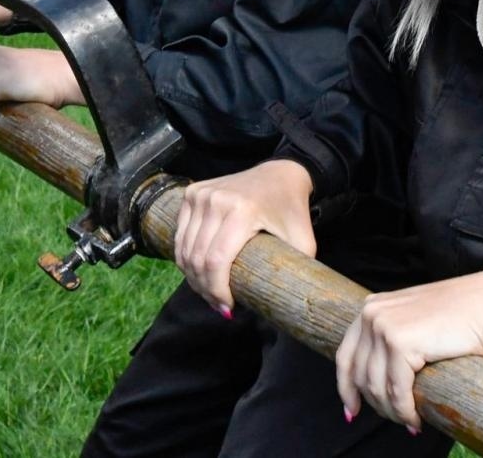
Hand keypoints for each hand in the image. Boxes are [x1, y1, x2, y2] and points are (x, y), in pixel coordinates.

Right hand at [175, 160, 315, 313]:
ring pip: (184, 249)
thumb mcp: (303, 240)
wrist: (280, 173)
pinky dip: (185, 257)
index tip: (228, 308)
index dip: (217, 290)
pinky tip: (199, 271)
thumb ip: (297, 270)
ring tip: (209, 291)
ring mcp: (201, 194)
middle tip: (218, 305)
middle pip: (197, 258)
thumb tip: (285, 305)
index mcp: (242, 210)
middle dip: (205, 289)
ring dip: (192, 276)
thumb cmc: (292, 209)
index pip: (216, 260)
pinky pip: (180, 234)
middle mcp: (216, 200)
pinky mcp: (192, 193)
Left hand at [336, 271, 482, 430]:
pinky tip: (416, 420)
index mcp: (371, 308)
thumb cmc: (459, 316)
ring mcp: (384, 327)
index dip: (347, 388)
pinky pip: (396, 391)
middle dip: (375, 405)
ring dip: (393, 412)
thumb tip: (376, 379)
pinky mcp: (401, 343)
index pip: (345, 356)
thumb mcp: (413, 321)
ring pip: (376, 387)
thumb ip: (391, 339)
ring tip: (410, 421)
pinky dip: (405, 412)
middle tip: (397, 419)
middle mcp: (372, 314)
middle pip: (358, 375)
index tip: (352, 411)